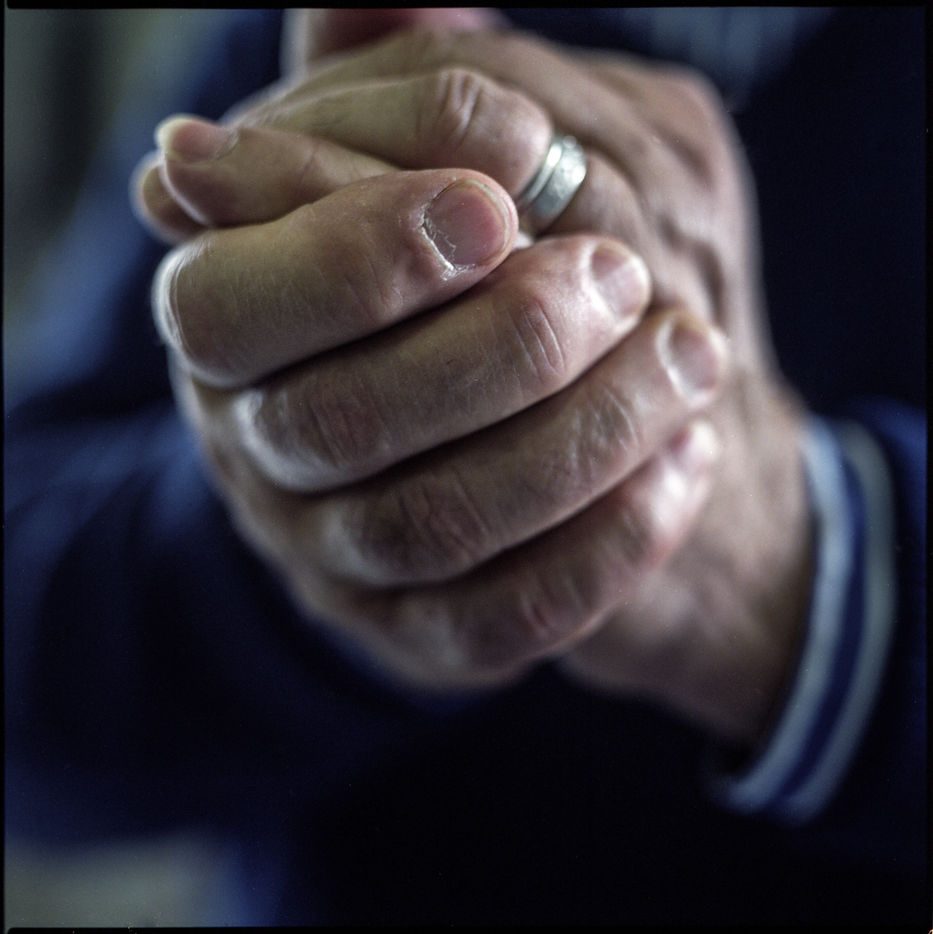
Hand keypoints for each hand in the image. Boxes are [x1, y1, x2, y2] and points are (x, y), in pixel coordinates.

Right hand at [139, 20, 810, 744]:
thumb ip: (390, 93)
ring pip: (434, 525)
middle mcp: (266, 456)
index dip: (356, 253)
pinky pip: (505, 621)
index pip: (234, 306)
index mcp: (231, 334)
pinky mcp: (426, 636)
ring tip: (692, 352)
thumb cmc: (455, 288)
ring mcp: (342, 562)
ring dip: (580, 436)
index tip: (501, 201)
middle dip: (497, 346)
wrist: (506, 440)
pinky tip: (684, 462)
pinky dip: (607, 546)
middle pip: (340, 421)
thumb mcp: (414, 173)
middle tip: (622, 278)